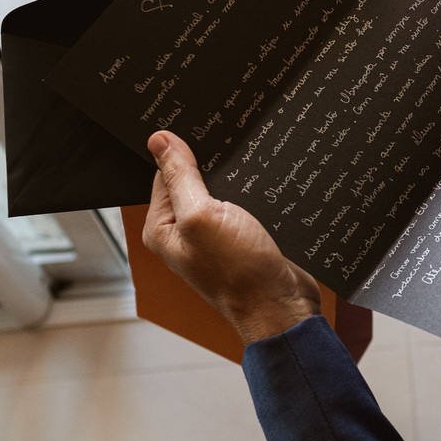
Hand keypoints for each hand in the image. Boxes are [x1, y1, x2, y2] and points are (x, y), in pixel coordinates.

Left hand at [143, 131, 319, 344]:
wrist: (282, 306)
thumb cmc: (239, 273)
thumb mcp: (202, 216)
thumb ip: (180, 178)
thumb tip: (158, 140)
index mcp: (162, 228)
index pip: (163, 175)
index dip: (180, 151)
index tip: (198, 134)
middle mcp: (184, 234)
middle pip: (191, 182)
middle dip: (209, 165)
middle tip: (226, 148)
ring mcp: (214, 239)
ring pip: (220, 193)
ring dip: (234, 180)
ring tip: (248, 169)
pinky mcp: (241, 240)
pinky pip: (242, 207)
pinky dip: (251, 195)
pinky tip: (262, 187)